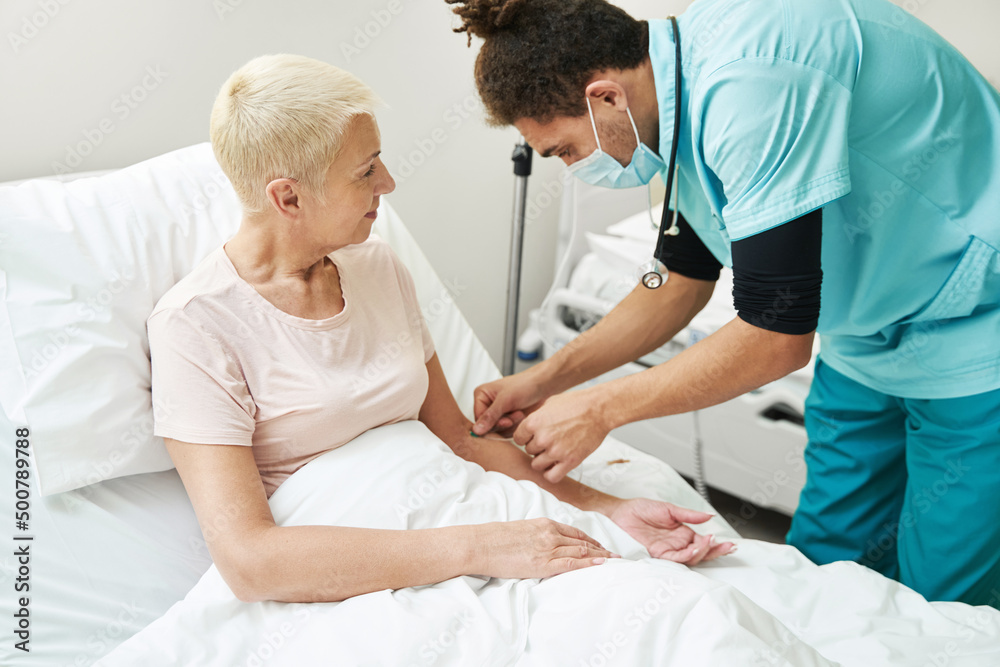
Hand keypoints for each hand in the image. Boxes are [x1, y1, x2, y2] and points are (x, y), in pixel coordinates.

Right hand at [473, 366, 551, 436]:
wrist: (543, 386)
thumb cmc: (525, 385)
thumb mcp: (505, 400)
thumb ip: (490, 416)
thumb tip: (477, 429)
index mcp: (481, 395)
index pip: (478, 419)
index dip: (491, 423)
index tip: (506, 421)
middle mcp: (488, 405)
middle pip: (488, 427)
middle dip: (504, 423)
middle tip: (515, 414)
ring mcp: (498, 413)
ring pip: (498, 430)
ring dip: (511, 424)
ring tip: (520, 412)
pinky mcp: (508, 419)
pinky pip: (507, 431)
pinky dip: (515, 426)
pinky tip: (521, 416)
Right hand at [473, 518, 616, 579]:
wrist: (480, 544)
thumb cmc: (495, 538)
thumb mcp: (520, 530)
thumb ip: (536, 535)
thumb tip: (542, 543)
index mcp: (544, 523)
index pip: (574, 532)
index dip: (591, 540)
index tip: (601, 545)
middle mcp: (549, 533)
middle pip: (582, 542)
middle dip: (601, 549)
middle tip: (617, 555)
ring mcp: (547, 548)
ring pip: (581, 551)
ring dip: (600, 556)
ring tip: (614, 562)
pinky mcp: (542, 563)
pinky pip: (570, 563)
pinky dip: (588, 563)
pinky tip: (600, 564)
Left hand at [514, 388, 608, 482]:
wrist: (598, 410)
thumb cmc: (576, 403)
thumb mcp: (549, 403)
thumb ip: (535, 416)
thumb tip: (525, 426)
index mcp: (534, 422)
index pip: (518, 439)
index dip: (526, 438)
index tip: (535, 436)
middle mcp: (542, 438)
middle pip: (528, 451)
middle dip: (538, 447)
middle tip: (551, 441)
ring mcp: (555, 451)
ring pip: (537, 465)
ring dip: (543, 460)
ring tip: (554, 452)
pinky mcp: (569, 461)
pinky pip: (551, 476)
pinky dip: (551, 473)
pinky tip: (557, 466)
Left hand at [608, 498, 734, 564]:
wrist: (618, 513)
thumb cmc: (640, 509)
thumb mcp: (669, 509)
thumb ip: (689, 514)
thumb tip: (710, 516)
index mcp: (682, 534)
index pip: (703, 542)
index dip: (715, 544)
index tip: (729, 543)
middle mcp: (676, 545)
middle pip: (700, 553)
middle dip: (714, 551)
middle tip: (727, 547)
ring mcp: (667, 552)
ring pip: (689, 558)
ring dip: (702, 553)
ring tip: (710, 544)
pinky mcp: (656, 556)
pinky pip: (674, 560)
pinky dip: (686, 556)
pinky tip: (695, 550)